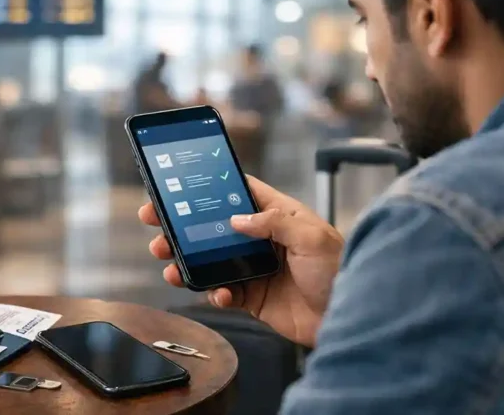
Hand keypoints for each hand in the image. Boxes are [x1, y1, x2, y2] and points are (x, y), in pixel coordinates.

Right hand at [139, 176, 343, 346]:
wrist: (348, 317)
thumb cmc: (339, 270)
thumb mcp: (310, 236)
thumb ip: (272, 223)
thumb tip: (236, 220)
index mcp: (278, 216)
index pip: (239, 193)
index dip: (211, 188)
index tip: (180, 186)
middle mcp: (263, 240)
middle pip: (214, 227)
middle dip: (183, 226)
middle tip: (155, 224)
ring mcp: (256, 268)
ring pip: (211, 260)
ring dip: (187, 261)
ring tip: (168, 263)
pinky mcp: (254, 297)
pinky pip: (224, 292)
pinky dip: (214, 293)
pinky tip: (218, 293)